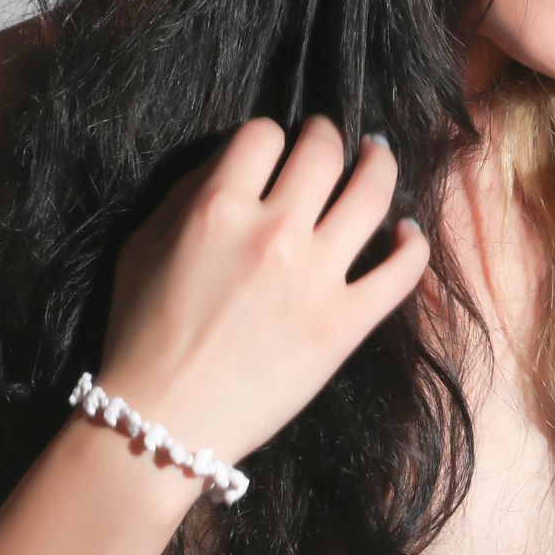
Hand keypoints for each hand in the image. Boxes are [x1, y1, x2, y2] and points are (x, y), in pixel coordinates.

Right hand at [95, 114, 427, 464]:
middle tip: (331, 138)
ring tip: (378, 156)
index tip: (275, 147)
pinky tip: (407, 232)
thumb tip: (233, 161)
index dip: (270, 134)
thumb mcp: (143, 246)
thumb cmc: (142, 335)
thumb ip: (188, 194)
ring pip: (373, 195)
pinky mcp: (347, 322)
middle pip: (324, 152)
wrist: (163, 422)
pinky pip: (401, 271)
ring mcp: (317, 277)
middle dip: (328, 133)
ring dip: (381, 164)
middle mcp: (274, 232)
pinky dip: (413, 243)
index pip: (262, 135)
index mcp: (218, 209)